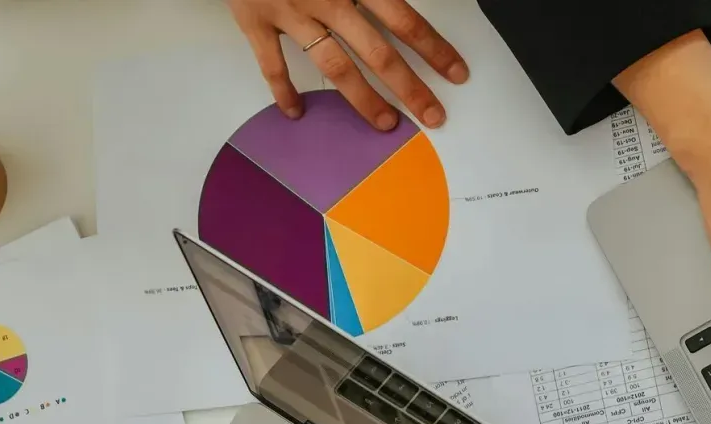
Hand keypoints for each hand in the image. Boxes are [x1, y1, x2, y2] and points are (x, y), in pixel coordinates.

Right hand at [228, 0, 467, 129]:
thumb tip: (405, 5)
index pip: (404, 20)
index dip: (433, 49)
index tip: (456, 74)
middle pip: (377, 52)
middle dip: (410, 88)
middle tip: (434, 116)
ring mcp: (290, 11)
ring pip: (334, 65)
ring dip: (363, 100)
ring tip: (386, 124)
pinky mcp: (254, 18)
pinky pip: (271, 62)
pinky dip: (283, 89)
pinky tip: (296, 112)